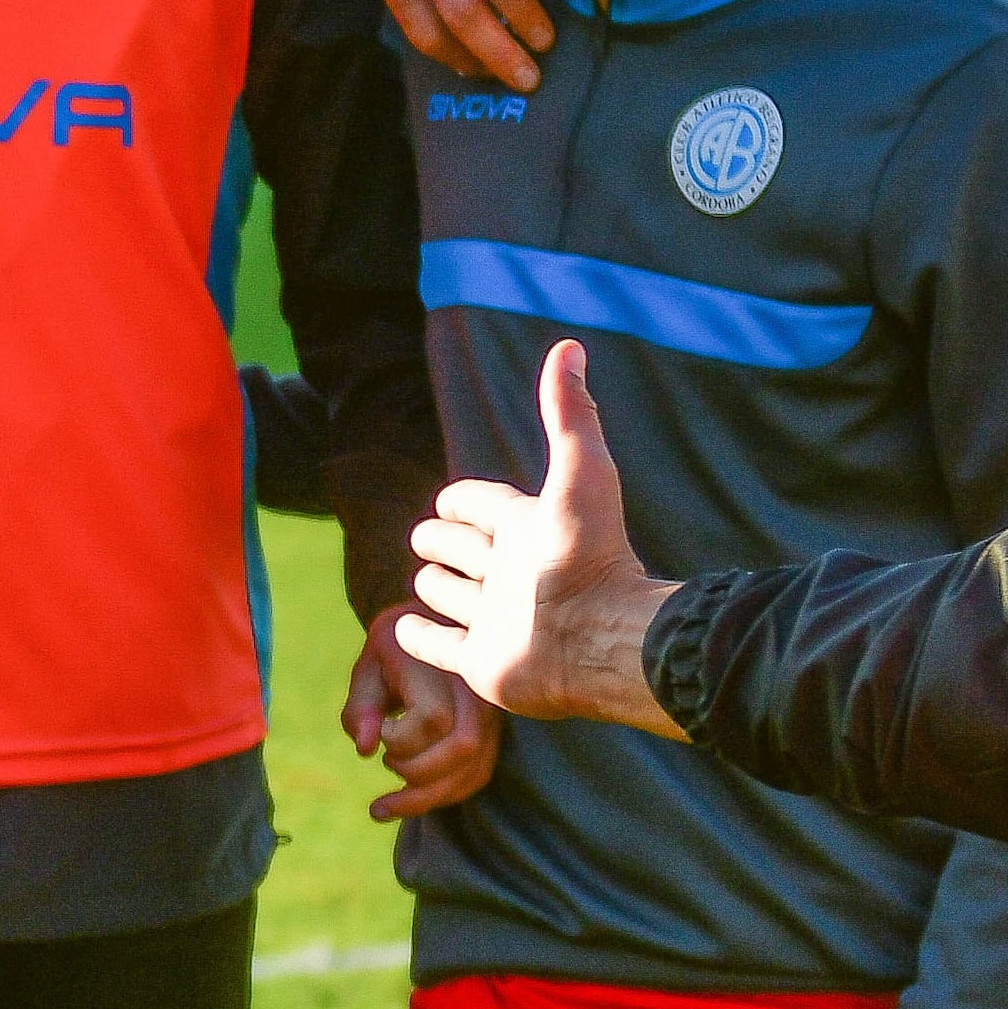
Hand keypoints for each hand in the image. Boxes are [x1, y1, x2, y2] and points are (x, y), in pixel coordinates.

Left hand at [342, 629, 497, 820]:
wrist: (438, 624)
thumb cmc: (396, 646)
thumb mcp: (370, 664)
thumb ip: (361, 704)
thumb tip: (363, 749)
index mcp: (444, 667)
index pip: (432, 719)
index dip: (399, 736)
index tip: (380, 729)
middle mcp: (476, 692)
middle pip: (460, 749)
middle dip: (415, 772)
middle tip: (384, 761)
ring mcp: (490, 715)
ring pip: (473, 770)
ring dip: (427, 798)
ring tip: (384, 807)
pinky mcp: (493, 733)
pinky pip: (479, 774)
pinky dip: (446, 795)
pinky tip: (414, 802)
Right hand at [397, 342, 684, 733]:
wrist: (602, 641)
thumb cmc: (592, 557)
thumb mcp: (581, 473)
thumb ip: (569, 413)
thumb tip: (569, 345)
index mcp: (527, 531)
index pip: (482, 506)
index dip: (464, 499)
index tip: (450, 499)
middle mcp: (510, 575)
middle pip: (462, 549)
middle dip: (443, 539)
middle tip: (428, 537)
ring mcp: (493, 621)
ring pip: (450, 596)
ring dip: (434, 587)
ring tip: (425, 579)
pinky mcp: (480, 663)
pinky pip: (438, 647)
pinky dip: (419, 637)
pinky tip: (406, 627)